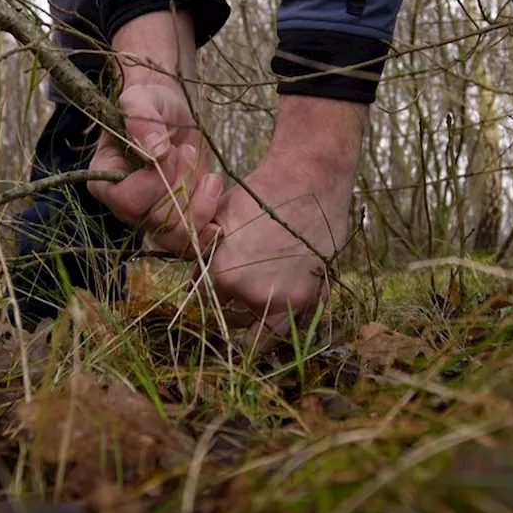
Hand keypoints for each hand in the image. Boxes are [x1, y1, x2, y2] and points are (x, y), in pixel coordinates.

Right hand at [87, 83, 224, 256]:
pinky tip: (214, 191)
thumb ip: (142, 120)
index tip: (169, 150)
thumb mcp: (142, 100)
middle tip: (188, 151)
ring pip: (177, 235)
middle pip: (156, 221)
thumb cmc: (151, 103)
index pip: (128, 200)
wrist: (173, 112)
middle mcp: (126, 206)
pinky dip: (209, 223)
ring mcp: (152, 216)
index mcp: (106, 179)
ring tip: (204, 170)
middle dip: (181, 185)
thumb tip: (154, 152)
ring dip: (198, 202)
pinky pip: (192, 242)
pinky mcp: (179, 219)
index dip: (155, 180)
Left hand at [203, 95, 364, 354]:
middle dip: (228, 307)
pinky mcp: (314, 296)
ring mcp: (288, 300)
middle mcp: (254, 295)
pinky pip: (292, 326)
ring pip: (260, 334)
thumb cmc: (260, 192)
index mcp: (225, 275)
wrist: (309, 179)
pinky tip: (278, 311)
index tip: (212, 284)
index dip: (206, 288)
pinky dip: (282, 322)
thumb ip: (204, 253)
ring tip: (254, 307)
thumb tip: (198, 276)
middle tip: (234, 294)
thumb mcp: (218, 217)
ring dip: (254, 323)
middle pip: (230, 319)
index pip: (204, 298)